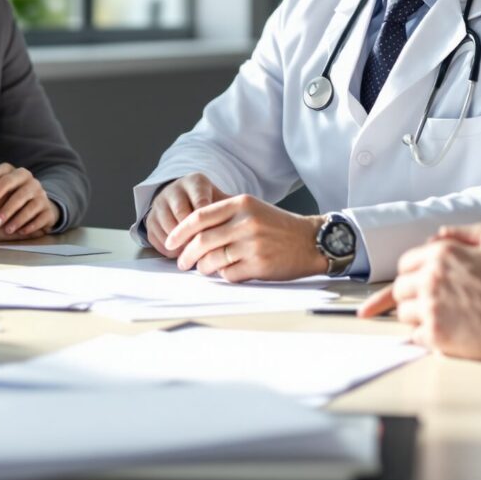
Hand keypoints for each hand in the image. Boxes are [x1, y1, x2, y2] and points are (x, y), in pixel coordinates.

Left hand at [0, 164, 57, 238]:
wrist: (39, 207)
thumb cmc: (12, 198)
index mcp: (17, 174)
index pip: (2, 171)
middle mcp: (31, 181)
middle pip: (14, 185)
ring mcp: (41, 195)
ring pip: (28, 203)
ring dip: (15, 217)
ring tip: (4, 229)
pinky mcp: (48, 210)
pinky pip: (41, 217)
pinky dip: (30, 225)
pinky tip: (20, 232)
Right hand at [143, 174, 228, 257]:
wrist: (187, 201)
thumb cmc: (212, 206)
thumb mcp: (223, 203)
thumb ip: (231, 212)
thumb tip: (244, 230)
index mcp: (194, 182)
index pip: (201, 203)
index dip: (209, 225)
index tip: (217, 239)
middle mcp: (174, 189)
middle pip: (182, 215)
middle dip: (194, 237)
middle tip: (207, 253)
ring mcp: (159, 203)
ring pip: (168, 228)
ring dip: (181, 245)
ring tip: (195, 257)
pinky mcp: (149, 218)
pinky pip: (156, 237)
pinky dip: (168, 250)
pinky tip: (181, 255)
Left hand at [165, 195, 325, 280]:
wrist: (311, 241)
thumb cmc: (277, 226)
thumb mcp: (252, 209)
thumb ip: (223, 214)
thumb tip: (188, 229)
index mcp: (241, 204)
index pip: (199, 217)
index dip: (179, 231)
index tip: (169, 242)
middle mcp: (246, 222)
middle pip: (201, 241)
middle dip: (186, 254)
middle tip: (182, 262)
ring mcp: (253, 245)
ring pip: (212, 260)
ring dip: (203, 267)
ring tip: (204, 268)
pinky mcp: (260, 265)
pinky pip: (229, 274)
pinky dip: (223, 275)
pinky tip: (227, 271)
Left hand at [357, 224, 480, 363]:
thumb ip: (465, 232)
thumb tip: (438, 234)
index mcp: (441, 254)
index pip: (406, 263)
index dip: (415, 273)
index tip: (426, 283)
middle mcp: (429, 278)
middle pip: (401, 288)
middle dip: (413, 294)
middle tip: (432, 302)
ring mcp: (430, 307)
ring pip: (404, 312)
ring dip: (418, 316)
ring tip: (440, 318)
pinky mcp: (434, 334)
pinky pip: (415, 335)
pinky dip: (426, 336)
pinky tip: (444, 334)